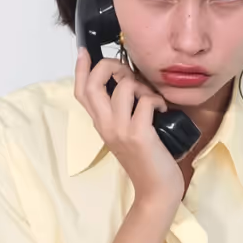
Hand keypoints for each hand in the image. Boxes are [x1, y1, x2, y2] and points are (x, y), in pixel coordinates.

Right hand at [74, 46, 184, 205]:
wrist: (156, 191)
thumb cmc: (147, 161)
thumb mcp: (127, 134)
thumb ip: (122, 113)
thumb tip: (129, 84)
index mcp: (101, 125)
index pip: (81, 92)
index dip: (80, 69)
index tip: (84, 52)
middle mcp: (105, 126)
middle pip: (93, 83)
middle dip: (110, 66)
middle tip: (127, 72)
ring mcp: (120, 130)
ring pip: (124, 87)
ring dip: (141, 85)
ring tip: (151, 98)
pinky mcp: (138, 135)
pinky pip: (145, 101)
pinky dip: (156, 99)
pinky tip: (162, 109)